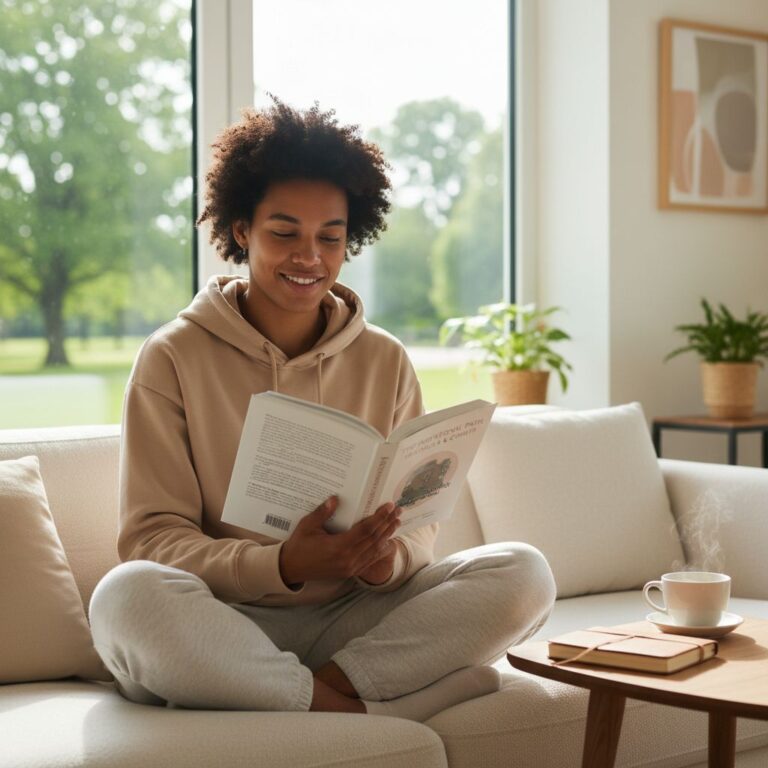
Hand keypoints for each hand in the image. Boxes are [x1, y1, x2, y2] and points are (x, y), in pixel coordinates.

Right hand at [279, 498, 400, 586]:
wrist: (291, 569)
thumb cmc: (299, 546)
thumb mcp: (307, 526)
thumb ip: (323, 512)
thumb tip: (336, 498)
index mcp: (339, 547)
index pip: (365, 530)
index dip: (379, 517)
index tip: (389, 506)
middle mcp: (348, 559)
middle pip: (374, 539)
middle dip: (387, 523)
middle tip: (398, 510)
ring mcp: (350, 567)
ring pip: (374, 550)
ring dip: (387, 535)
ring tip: (397, 522)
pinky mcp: (350, 572)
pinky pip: (370, 560)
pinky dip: (380, 550)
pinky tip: (387, 541)